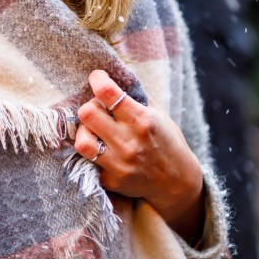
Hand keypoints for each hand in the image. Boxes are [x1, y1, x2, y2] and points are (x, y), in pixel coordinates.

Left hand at [74, 70, 204, 241]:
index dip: (97, 79)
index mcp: (142, 120)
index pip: (106, 92)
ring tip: (96, 131)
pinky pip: (89, 162)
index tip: (97, 77)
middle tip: (99, 109)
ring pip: (81, 142)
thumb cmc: (167, 141)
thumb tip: (111, 76)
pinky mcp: (111, 181)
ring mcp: (119, 164)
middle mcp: (129, 142)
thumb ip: (134, 95)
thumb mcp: (157, 113)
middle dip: (90, 106)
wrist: (177, 183)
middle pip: (87, 113)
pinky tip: (105, 151)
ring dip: (85, 132)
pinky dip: (94, 153)